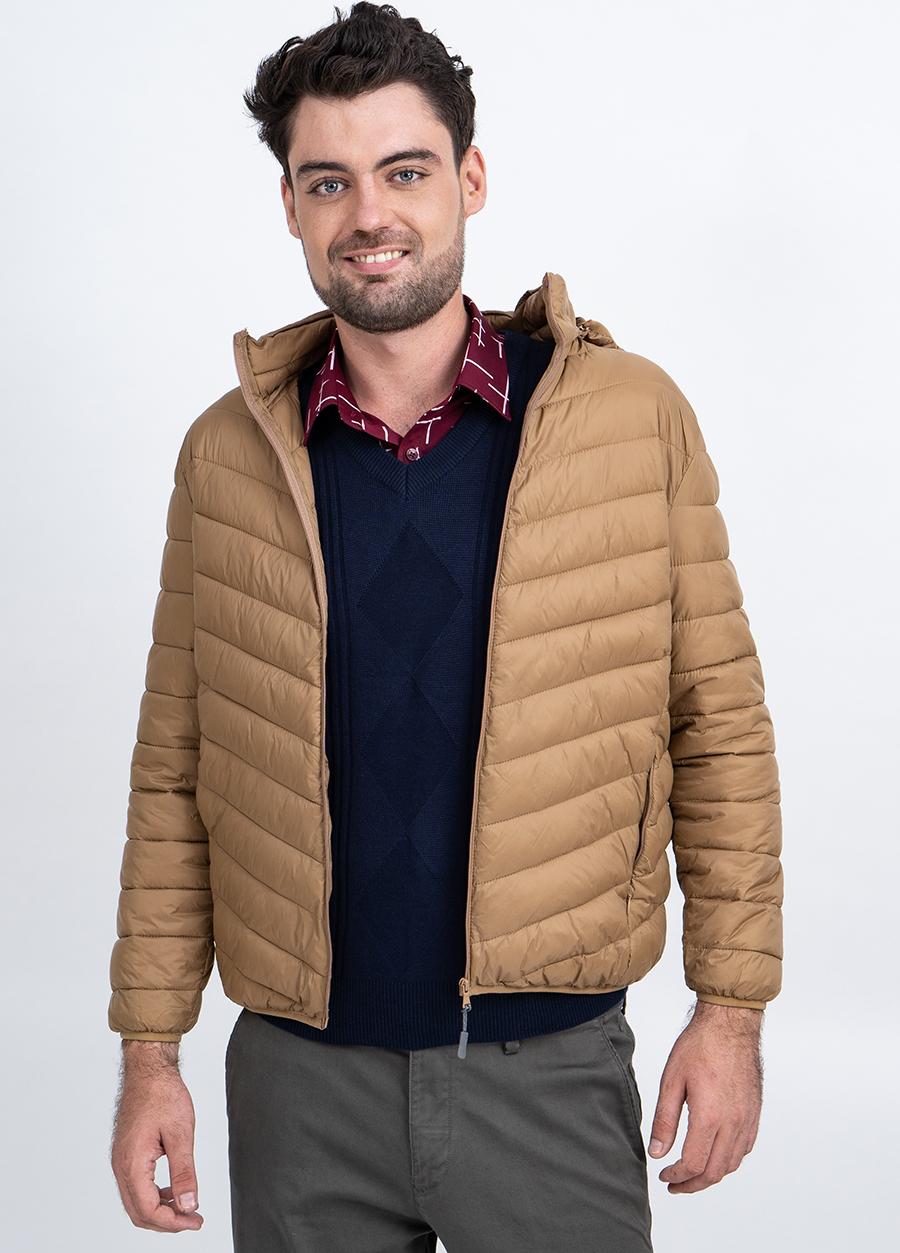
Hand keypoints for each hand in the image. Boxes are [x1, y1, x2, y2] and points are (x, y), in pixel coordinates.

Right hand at [110, 1041, 203, 1230]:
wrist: (148, 1069)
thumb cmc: (162, 1094)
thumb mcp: (181, 1134)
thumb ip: (184, 1173)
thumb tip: (188, 1205)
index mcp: (132, 1163)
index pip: (148, 1210)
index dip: (173, 1223)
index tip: (195, 1221)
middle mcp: (121, 1166)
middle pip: (138, 1212)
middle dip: (166, 1222)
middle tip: (192, 1220)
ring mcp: (120, 1160)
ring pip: (135, 1201)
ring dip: (160, 1209)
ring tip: (185, 1206)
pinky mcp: (125, 1153)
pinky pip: (136, 1186)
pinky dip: (153, 1195)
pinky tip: (172, 1189)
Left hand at [648, 1001, 762, 1193]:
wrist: (730, 1023)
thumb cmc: (699, 1046)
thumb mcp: (672, 1080)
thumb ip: (664, 1120)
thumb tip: (657, 1152)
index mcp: (710, 1116)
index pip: (693, 1164)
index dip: (677, 1176)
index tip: (664, 1174)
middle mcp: (733, 1122)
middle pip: (714, 1172)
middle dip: (692, 1184)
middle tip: (675, 1184)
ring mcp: (747, 1119)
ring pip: (732, 1164)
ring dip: (711, 1174)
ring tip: (691, 1173)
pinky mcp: (755, 1113)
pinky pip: (745, 1148)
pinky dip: (728, 1160)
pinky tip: (714, 1154)